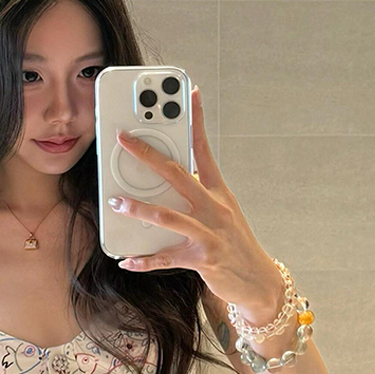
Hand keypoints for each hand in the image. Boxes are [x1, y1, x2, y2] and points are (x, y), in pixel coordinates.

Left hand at [109, 86, 283, 319]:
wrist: (258, 281)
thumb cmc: (235, 245)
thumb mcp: (224, 213)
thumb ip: (200, 195)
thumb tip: (170, 181)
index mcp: (219, 192)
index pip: (204, 149)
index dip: (196, 119)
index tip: (187, 92)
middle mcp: (215, 209)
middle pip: (177, 174)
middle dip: (148, 154)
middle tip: (124, 139)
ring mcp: (209, 234)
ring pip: (168, 216)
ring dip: (138, 209)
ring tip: (116, 202)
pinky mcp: (202, 260)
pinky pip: (166, 258)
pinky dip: (143, 260)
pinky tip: (126, 259)